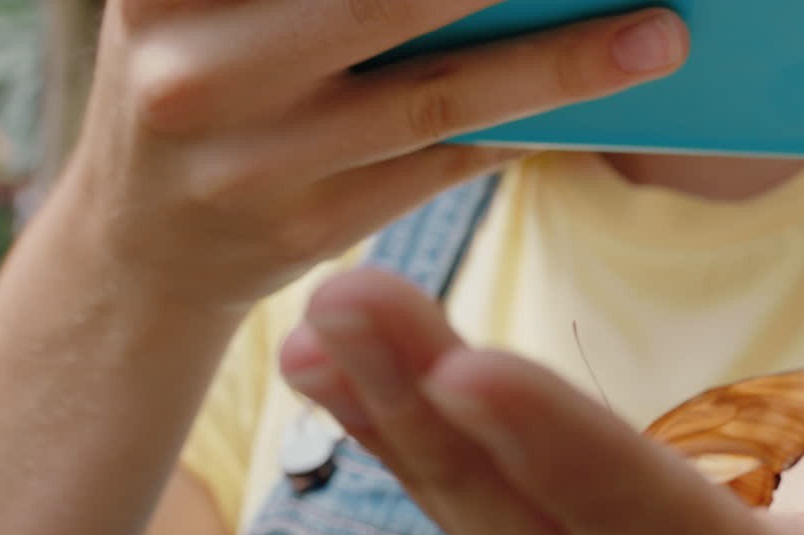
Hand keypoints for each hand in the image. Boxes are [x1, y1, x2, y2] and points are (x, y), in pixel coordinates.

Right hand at [48, 0, 686, 308]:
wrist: (143, 243)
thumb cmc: (208, 81)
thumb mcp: (216, 8)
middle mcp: (193, 64)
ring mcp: (251, 162)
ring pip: (441, 98)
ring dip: (564, 63)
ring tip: (660, 36)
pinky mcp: (309, 231)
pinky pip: (443, 168)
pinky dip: (523, 128)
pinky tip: (589, 100)